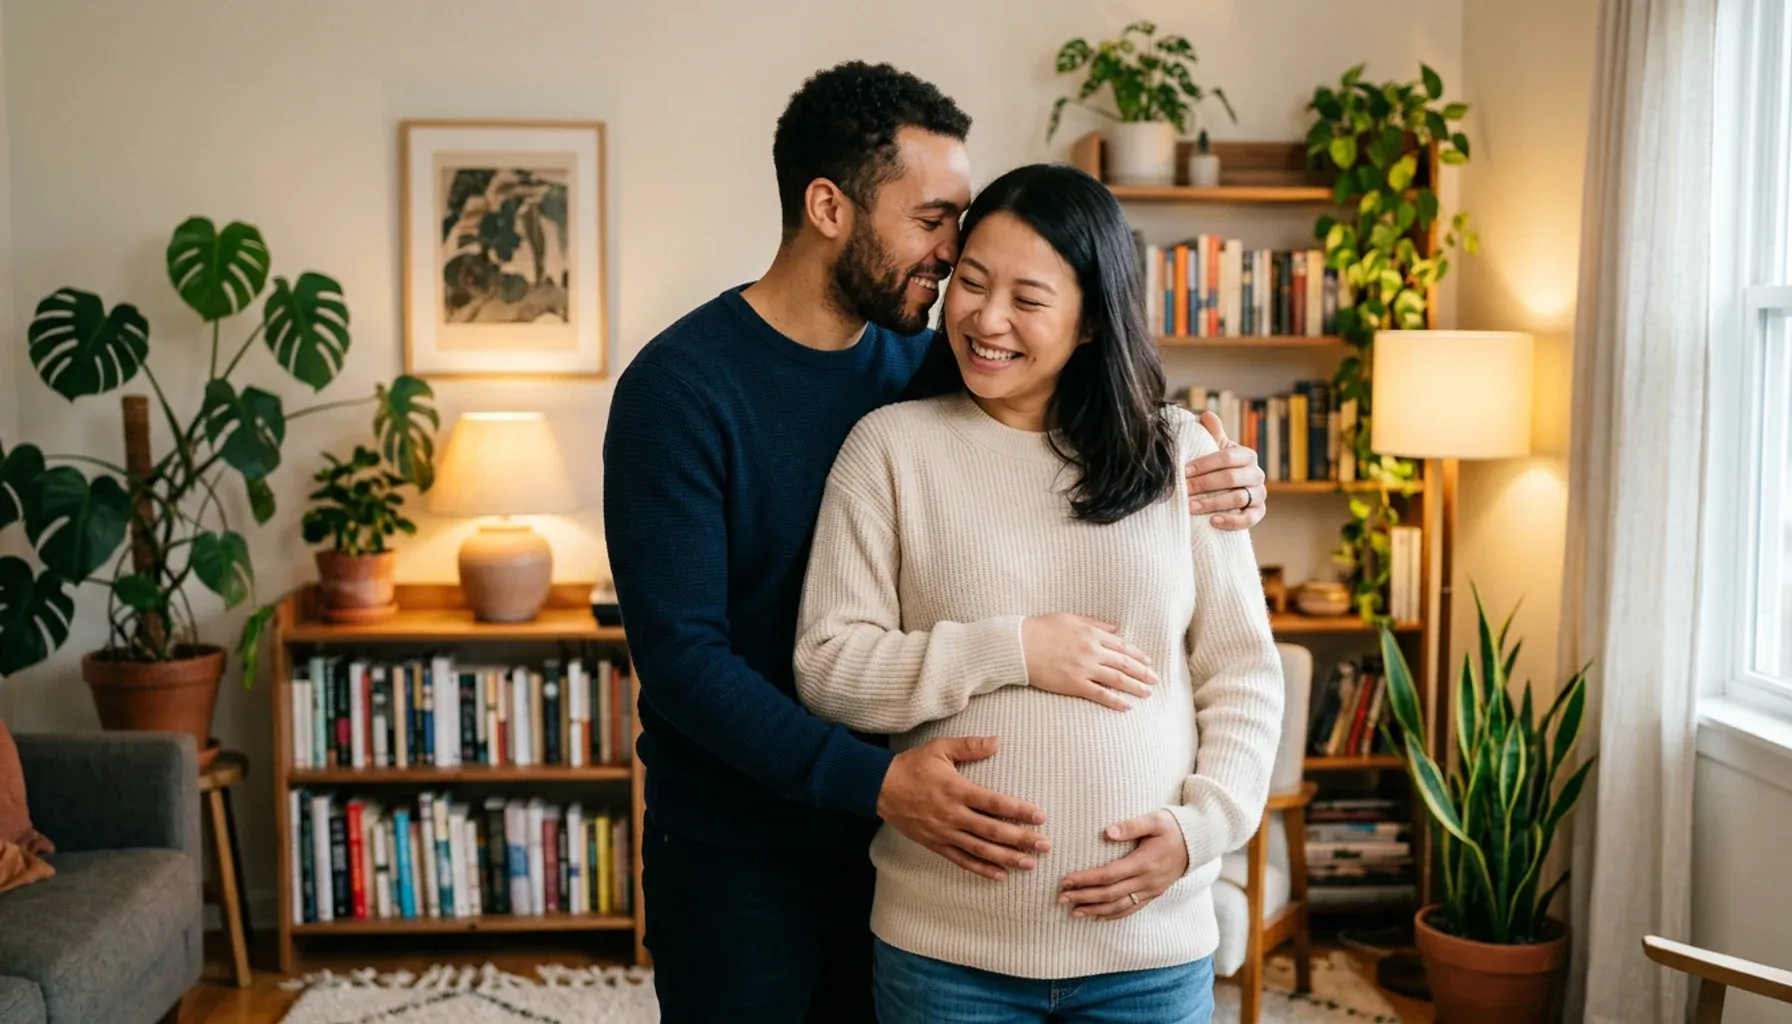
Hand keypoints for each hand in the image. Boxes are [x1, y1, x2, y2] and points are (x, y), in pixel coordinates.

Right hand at [877, 735, 1050, 881]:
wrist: (879, 787)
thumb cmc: (912, 765)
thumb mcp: (940, 748)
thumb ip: (970, 746)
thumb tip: (998, 740)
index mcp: (956, 789)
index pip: (994, 802)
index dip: (1019, 810)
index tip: (1040, 816)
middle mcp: (952, 814)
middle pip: (992, 830)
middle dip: (1021, 839)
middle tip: (1045, 845)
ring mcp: (944, 832)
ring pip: (980, 849)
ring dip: (1006, 857)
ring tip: (1029, 864)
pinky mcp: (935, 844)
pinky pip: (961, 860)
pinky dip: (981, 869)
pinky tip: (1000, 875)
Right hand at [1021, 613, 1157, 710]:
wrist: (1019, 645)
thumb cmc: (1040, 628)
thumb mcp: (1069, 618)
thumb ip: (1094, 623)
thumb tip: (1115, 627)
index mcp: (1091, 633)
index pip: (1121, 645)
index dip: (1137, 655)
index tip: (1147, 662)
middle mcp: (1092, 651)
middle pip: (1124, 663)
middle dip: (1142, 672)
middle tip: (1155, 680)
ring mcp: (1084, 668)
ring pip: (1117, 679)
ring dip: (1135, 687)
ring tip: (1147, 693)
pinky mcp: (1074, 684)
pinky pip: (1100, 694)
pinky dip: (1115, 700)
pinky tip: (1127, 706)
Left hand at [1058, 810, 1188, 920]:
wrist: (1198, 842)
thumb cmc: (1173, 827)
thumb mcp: (1155, 820)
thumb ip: (1131, 825)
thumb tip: (1107, 831)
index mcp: (1143, 863)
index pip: (1108, 875)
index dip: (1086, 879)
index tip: (1066, 880)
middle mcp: (1146, 881)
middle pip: (1110, 894)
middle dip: (1084, 897)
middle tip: (1061, 898)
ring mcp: (1151, 890)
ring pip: (1119, 906)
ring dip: (1095, 910)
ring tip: (1073, 912)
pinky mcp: (1154, 894)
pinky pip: (1132, 909)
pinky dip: (1114, 915)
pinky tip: (1098, 917)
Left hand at [1186, 410, 1266, 529]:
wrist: (1228, 493)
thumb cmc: (1219, 467)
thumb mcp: (1216, 449)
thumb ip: (1212, 433)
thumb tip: (1206, 415)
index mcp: (1247, 455)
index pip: (1227, 457)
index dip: (1205, 463)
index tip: (1184, 471)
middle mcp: (1257, 473)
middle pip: (1231, 478)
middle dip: (1204, 484)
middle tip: (1184, 490)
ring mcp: (1259, 494)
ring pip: (1238, 498)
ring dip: (1212, 503)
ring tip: (1191, 507)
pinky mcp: (1259, 513)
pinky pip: (1248, 519)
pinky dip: (1231, 521)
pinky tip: (1212, 521)